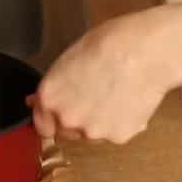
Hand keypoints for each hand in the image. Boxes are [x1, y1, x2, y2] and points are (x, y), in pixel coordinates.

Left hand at [26, 14, 171, 143]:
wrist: (147, 51)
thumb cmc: (108, 44)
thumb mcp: (68, 60)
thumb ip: (53, 87)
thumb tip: (35, 101)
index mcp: (49, 99)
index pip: (41, 125)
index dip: (52, 119)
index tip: (61, 113)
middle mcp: (66, 120)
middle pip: (65, 132)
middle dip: (75, 120)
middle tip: (93, 99)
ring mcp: (93, 132)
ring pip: (91, 134)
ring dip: (98, 122)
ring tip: (115, 96)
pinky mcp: (119, 137)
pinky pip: (115, 133)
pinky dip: (121, 123)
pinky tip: (130, 100)